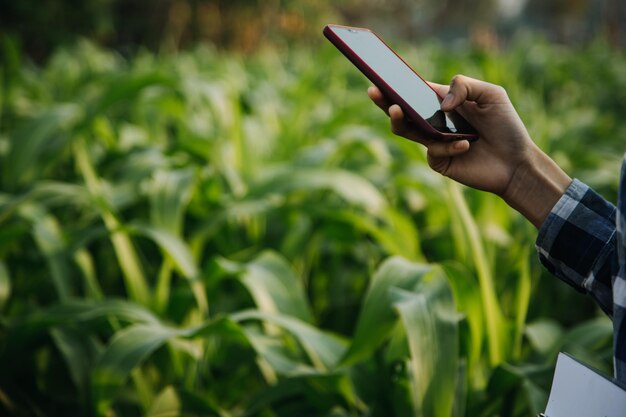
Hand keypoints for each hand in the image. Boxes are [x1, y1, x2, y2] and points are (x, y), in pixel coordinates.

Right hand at [368, 75, 570, 227]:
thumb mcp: (491, 95)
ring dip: (400, 120)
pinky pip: (432, 151)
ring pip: (406, 131)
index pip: (415, 91)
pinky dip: (448, 146)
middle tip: (374, 91)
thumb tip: (440, 103)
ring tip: (396, 110)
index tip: (382, 77)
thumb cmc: (506, 126)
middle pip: (402, 111)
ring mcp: (434, 142)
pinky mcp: (438, 161)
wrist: (516, 163)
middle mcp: (434, 122)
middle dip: (385, 100)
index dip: (398, 84)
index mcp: (443, 102)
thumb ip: (464, 86)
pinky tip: (466, 144)